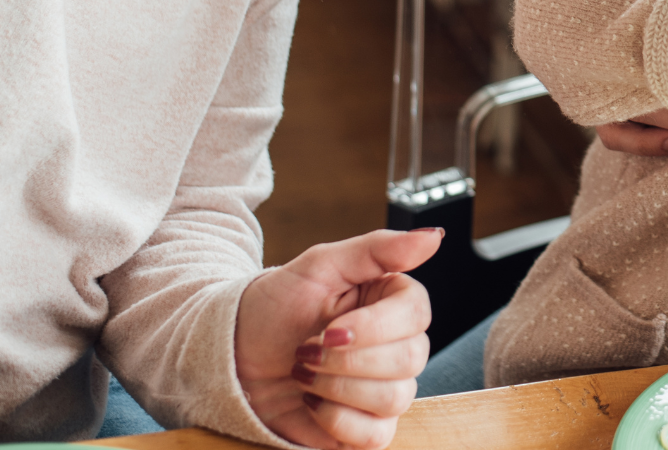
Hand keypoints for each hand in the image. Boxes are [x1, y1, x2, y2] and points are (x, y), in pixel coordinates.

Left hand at [235, 229, 439, 449]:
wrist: (232, 358)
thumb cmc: (274, 307)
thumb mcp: (321, 266)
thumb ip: (380, 249)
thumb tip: (435, 237)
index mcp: (393, 302)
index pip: (417, 314)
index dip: (374, 328)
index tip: (329, 329)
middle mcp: (397, 345)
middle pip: (410, 359)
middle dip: (347, 360)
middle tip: (305, 350)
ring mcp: (384, 389)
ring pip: (395, 398)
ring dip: (337, 388)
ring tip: (304, 373)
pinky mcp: (366, 428)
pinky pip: (376, 436)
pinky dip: (337, 422)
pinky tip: (312, 402)